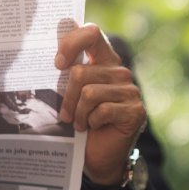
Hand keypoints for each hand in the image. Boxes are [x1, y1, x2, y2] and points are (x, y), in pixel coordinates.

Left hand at [54, 23, 145, 185]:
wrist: (98, 156)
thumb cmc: (81, 122)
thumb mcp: (71, 94)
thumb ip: (67, 71)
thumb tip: (52, 55)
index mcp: (104, 59)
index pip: (92, 33)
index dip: (71, 42)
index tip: (57, 64)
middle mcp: (119, 71)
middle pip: (81, 72)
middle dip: (66, 97)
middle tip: (64, 114)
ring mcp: (130, 90)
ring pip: (89, 93)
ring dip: (77, 113)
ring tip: (79, 123)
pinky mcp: (135, 110)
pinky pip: (102, 110)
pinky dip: (92, 122)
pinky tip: (94, 127)